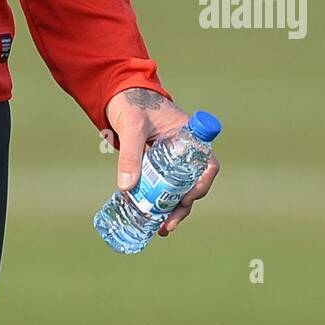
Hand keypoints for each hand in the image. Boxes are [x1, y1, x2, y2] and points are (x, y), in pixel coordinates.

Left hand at [106, 87, 219, 237]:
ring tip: (161, 229)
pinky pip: (162, 185)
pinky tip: (149, 217)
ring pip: (178, 188)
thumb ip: (130, 154)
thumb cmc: (131, 104)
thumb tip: (126, 188)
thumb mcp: (131, 127)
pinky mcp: (156, 164)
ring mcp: (171, 158)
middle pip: (193, 182)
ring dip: (172, 209)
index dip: (202, 184)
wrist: (117, 94)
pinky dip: (158, 201)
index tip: (188, 198)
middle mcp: (184, 149)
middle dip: (183, 206)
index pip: (207, 164)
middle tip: (169, 224)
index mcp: (189, 135)